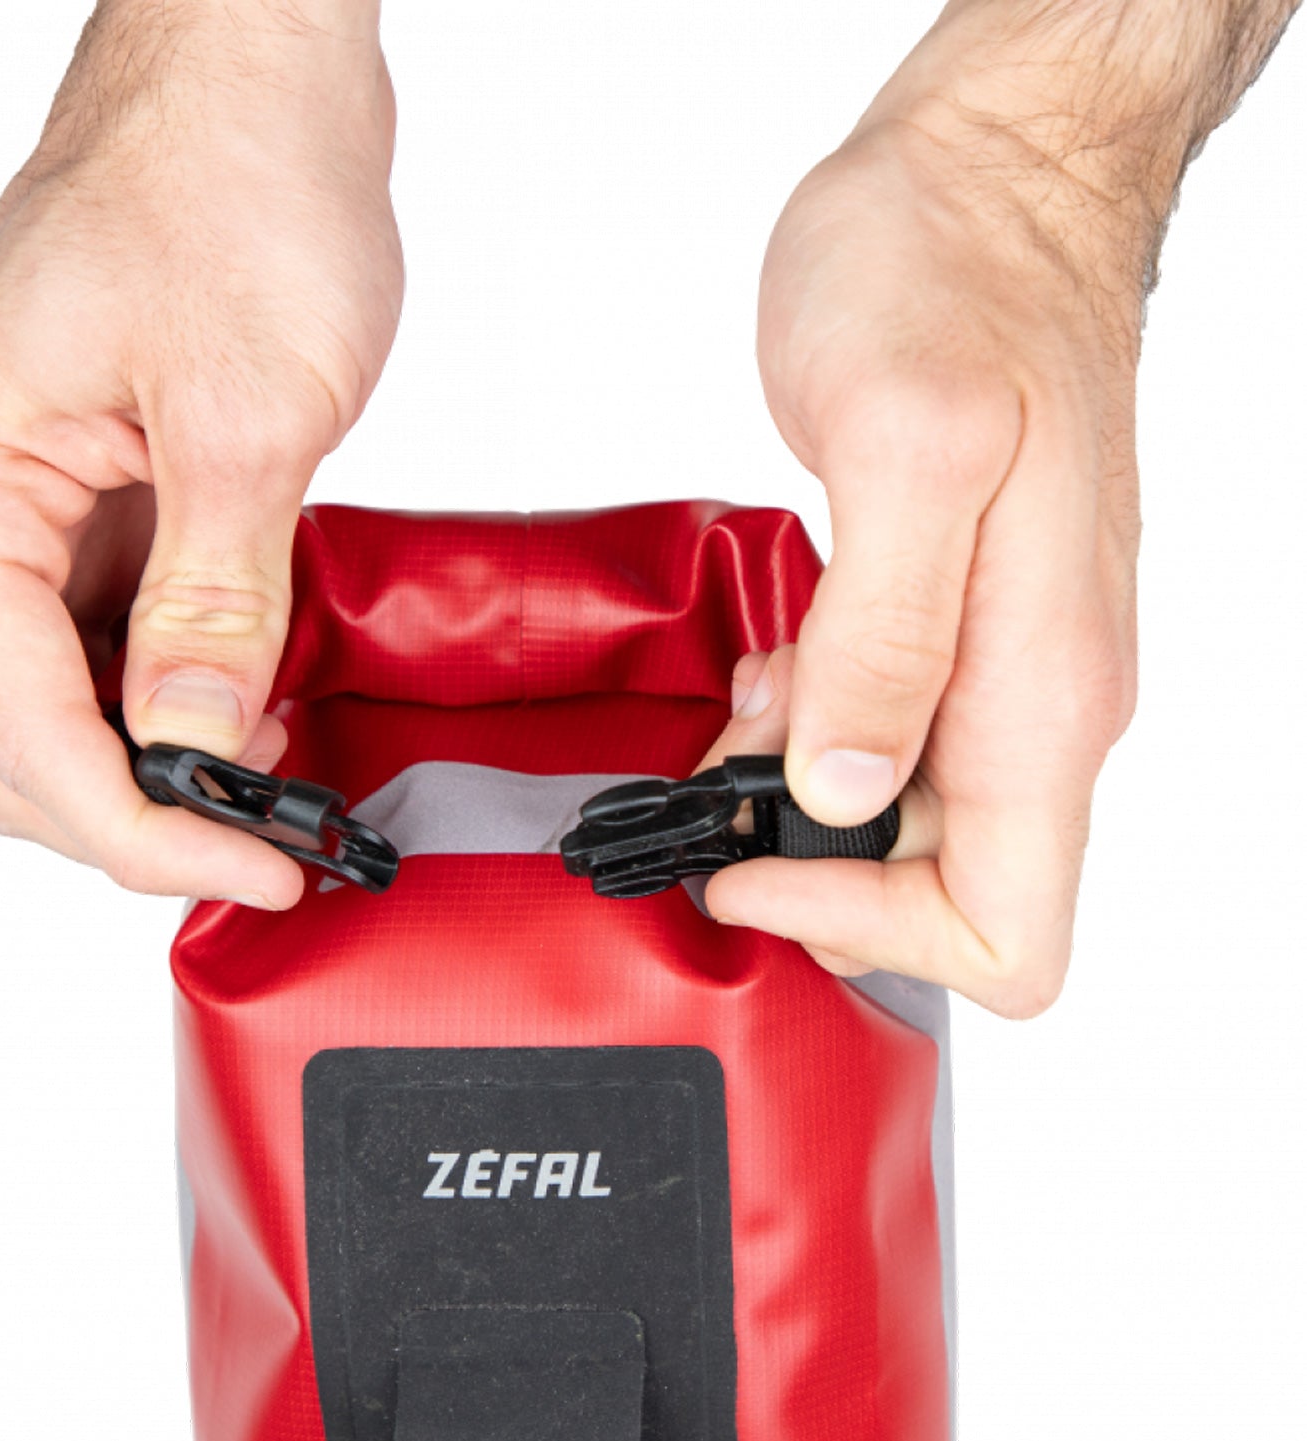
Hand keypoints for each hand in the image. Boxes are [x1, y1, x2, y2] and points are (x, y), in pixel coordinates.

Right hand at [0, 0, 399, 908]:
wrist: (254, 72)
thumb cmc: (231, 181)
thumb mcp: (247, 416)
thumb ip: (213, 597)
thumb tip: (188, 738)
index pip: (20, 727)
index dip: (137, 828)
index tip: (252, 867)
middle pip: (14, 736)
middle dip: (133, 812)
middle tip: (263, 842)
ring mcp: (29, 503)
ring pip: (60, 697)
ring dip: (157, 758)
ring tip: (274, 776)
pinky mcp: (95, 492)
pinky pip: (113, 632)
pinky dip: (179, 689)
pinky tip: (256, 699)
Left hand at [705, 106, 1149, 1014]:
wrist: (990, 192)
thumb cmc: (963, 277)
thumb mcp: (908, 447)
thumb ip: (887, 636)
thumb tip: (849, 786)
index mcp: (1042, 691)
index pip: (1005, 930)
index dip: (867, 926)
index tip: (753, 854)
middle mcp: (1034, 702)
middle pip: (941, 895)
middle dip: (814, 866)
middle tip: (716, 786)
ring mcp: (996, 671)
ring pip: (899, 826)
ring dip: (800, 801)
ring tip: (741, 713)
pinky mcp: (950, 632)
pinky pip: (879, 741)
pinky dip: (806, 735)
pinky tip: (772, 670)